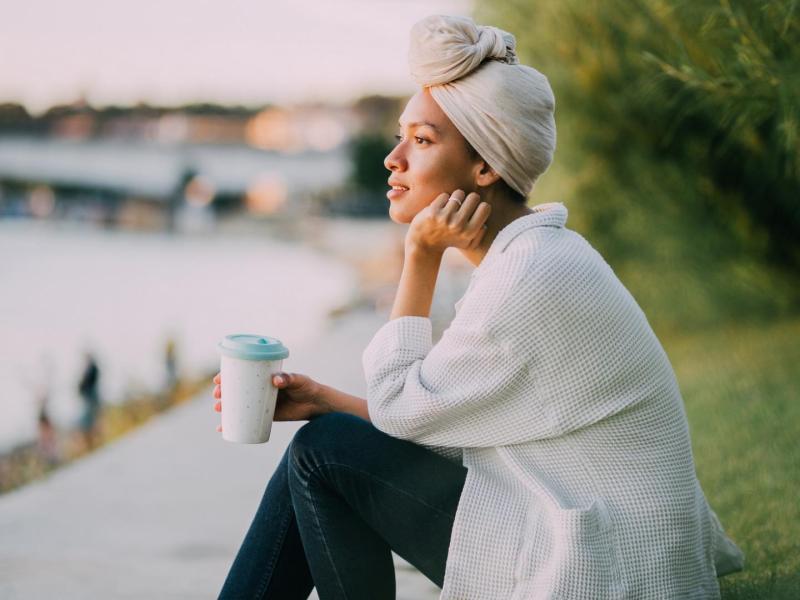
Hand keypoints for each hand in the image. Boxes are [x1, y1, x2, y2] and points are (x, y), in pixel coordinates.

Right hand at [212, 371, 329, 431]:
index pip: (241, 373)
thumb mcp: (298, 380)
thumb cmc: (307, 387)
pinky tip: (221, 429)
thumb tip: (276, 380)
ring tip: (218, 409)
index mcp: (263, 376)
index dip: (227, 375)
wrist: (316, 404)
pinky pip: (245, 420)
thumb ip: (289, 378)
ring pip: (237, 404)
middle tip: (217, 396)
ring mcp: (261, 403)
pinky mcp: (265, 416)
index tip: (218, 379)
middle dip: (222, 392)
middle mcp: (259, 389)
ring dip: (224, 407)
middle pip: (235, 389)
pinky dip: (232, 424)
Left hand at [406, 190, 490, 253]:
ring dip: (455, 198)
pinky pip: (445, 195)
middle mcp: (458, 225)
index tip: (472, 210)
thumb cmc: (448, 241)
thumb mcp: (466, 244)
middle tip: (462, 206)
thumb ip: (479, 236)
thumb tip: (485, 225)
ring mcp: (445, 217)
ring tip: (450, 207)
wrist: (423, 244)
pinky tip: (439, 208)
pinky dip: (443, 200)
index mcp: (469, 233)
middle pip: (474, 197)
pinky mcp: (433, 211)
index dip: (479, 206)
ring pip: (459, 193)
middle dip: (468, 199)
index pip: (485, 207)